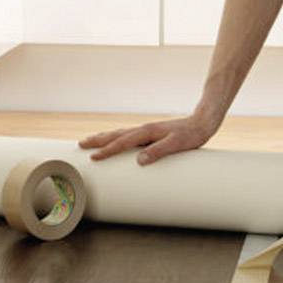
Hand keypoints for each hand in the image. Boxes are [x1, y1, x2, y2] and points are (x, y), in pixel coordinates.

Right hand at [78, 113, 218, 163]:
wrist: (202, 123)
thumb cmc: (191, 135)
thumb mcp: (177, 145)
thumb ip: (159, 151)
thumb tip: (140, 160)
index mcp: (147, 132)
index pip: (122, 142)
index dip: (107, 150)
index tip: (93, 158)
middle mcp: (144, 129)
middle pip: (116, 135)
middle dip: (98, 140)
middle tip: (80, 145)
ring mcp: (147, 131)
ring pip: (120, 134)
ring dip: (104, 137)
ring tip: (90, 141)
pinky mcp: (152, 134)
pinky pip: (128, 136)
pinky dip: (117, 138)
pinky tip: (116, 142)